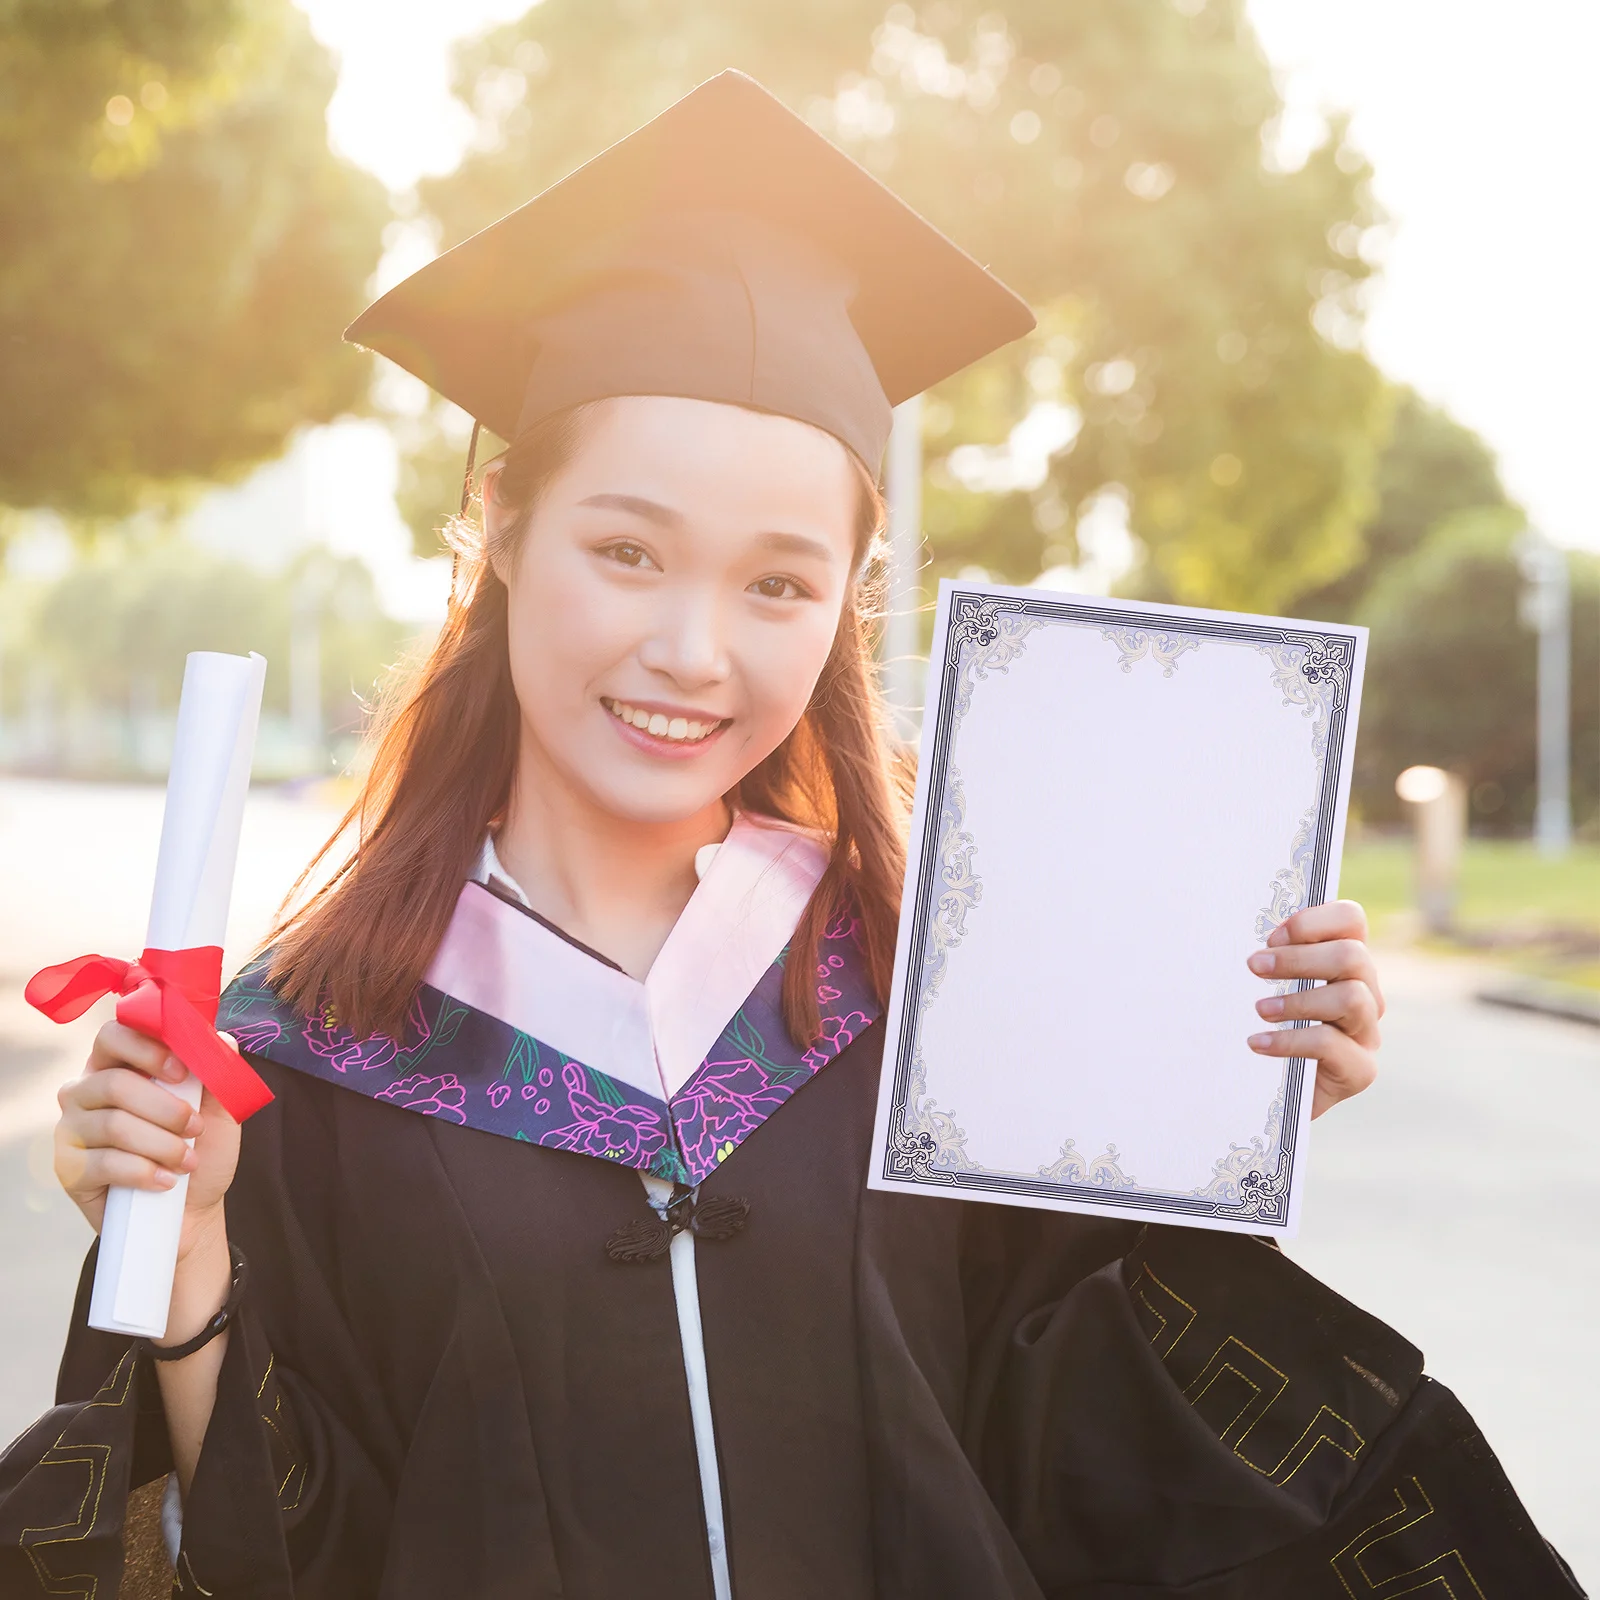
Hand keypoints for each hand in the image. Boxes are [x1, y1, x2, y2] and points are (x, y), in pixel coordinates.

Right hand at [55, 1020, 242, 1261]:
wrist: (192, 1208)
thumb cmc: (200, 1148)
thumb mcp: (220, 1108)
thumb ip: (218, 1071)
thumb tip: (223, 1039)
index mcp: (118, 1064)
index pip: (114, 1034)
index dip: (147, 1048)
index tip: (183, 1072)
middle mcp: (84, 1091)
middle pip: (114, 1083)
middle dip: (166, 1108)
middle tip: (195, 1127)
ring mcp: (71, 1129)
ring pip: (113, 1125)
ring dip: (162, 1145)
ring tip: (187, 1161)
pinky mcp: (68, 1168)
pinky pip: (103, 1163)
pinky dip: (144, 1172)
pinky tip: (165, 1181)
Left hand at [1245, 900, 1382, 1119]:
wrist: (1266, 1095)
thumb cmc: (1260, 1028)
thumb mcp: (1261, 988)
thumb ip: (1265, 960)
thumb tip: (1233, 934)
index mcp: (1344, 963)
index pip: (1351, 920)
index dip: (1314, 920)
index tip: (1271, 936)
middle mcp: (1365, 992)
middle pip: (1353, 956)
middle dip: (1299, 958)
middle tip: (1254, 967)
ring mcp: (1366, 1032)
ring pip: (1353, 997)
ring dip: (1300, 1000)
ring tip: (1260, 1010)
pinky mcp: (1360, 1070)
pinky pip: (1333, 1045)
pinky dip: (1291, 1041)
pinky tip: (1258, 1044)